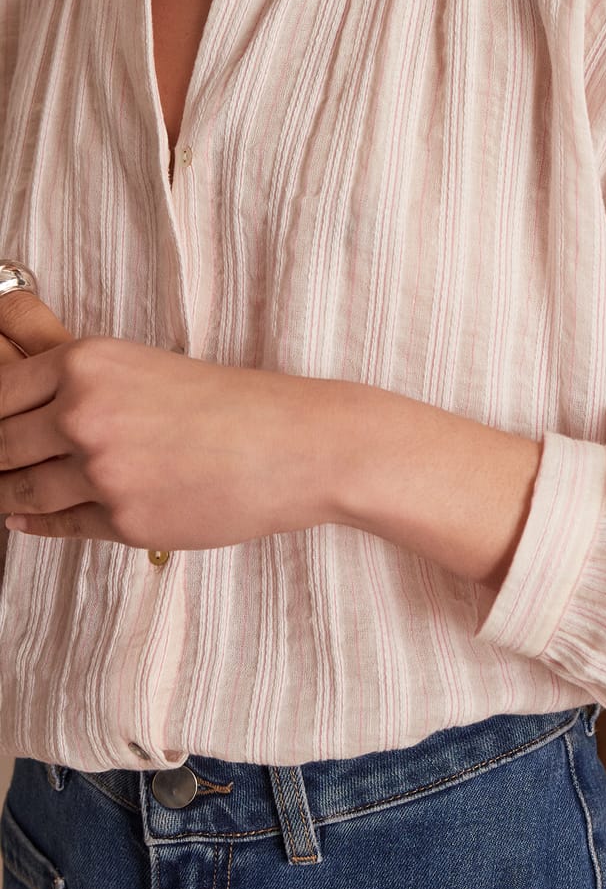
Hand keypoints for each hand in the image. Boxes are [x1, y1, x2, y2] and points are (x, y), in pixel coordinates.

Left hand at [0, 293, 334, 548]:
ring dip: (8, 494)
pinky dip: (36, 523)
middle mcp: (84, 414)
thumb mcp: (146, 369)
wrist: (293, 444)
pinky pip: (59, 525)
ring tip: (3, 493)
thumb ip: (82, 389)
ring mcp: (101, 472)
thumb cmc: (231, 404)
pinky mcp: (123, 521)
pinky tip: (25, 519)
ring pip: (21, 491)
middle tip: (1, 462)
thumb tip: (21, 417)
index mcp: (88, 363)